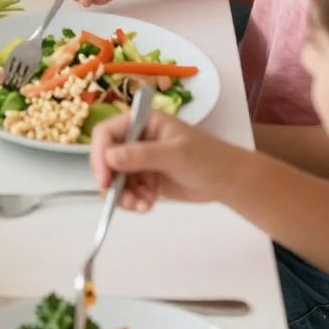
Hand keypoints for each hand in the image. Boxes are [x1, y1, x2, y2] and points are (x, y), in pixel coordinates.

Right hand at [90, 107, 231, 213]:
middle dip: (111, 180)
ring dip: (123, 195)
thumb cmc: (207, 158)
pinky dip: (133, 200)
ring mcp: (141, 161)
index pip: (107, 133)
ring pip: (116, 178)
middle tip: (118, 199)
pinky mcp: (147, 180)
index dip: (100, 154)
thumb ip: (142, 155)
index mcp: (143, 122)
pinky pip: (128, 191)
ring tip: (141, 206)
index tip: (104, 178)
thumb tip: (109, 157)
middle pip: (107, 157)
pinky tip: (147, 206)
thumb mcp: (175, 155)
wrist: (229, 181)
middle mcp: (137, 139)